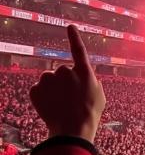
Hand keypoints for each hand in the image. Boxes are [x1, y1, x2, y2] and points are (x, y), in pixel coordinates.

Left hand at [29, 25, 104, 142]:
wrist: (72, 128)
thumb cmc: (90, 113)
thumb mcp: (99, 95)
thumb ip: (92, 82)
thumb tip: (87, 78)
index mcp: (83, 71)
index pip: (78, 50)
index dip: (74, 38)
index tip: (70, 26)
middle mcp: (65, 71)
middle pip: (62, 71)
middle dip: (64, 80)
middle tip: (70, 97)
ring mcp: (49, 79)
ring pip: (48, 79)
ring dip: (52, 88)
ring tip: (60, 103)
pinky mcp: (35, 89)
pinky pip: (38, 89)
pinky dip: (42, 97)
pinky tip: (50, 107)